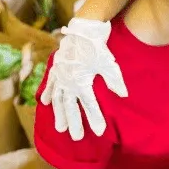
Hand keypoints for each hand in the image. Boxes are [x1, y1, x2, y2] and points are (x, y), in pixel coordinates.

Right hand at [39, 18, 126, 140]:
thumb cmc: (97, 47)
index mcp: (82, 81)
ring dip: (59, 114)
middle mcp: (68, 81)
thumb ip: (114, 80)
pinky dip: (47, 93)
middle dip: (74, 123)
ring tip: (60, 128)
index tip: (99, 133)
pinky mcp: (56, 69)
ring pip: (58, 99)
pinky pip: (50, 84)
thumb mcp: (109, 63)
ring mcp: (60, 76)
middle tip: (76, 138)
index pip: (89, 105)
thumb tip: (123, 95)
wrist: (82, 29)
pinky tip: (45, 103)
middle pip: (70, 107)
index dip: (95, 119)